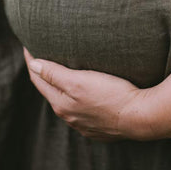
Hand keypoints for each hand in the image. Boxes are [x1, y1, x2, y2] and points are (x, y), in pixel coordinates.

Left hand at [24, 48, 170, 141]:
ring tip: (61, 69)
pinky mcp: (99, 125)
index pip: (38, 79)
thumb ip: (54, 73)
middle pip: (50, 90)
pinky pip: (80, 108)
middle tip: (41, 54)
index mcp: (61, 103)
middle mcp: (69, 116)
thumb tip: (33, 64)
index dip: (32, 61)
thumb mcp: (79, 81)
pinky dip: (75, 96)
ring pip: (65, 100)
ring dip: (60, 85)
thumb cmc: (112, 95)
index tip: (28, 45)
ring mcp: (84, 123)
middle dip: (44, 73)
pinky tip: (83, 90)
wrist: (142, 117)